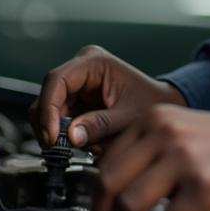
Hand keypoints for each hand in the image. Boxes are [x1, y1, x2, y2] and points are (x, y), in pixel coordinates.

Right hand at [30, 45, 185, 147]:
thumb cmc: (150, 103)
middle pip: (48, 96)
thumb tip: (71, 136)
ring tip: (86, 144)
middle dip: (52, 124)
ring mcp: (78, 83)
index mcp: (94, 62)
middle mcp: (81, 68)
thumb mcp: (127, 117)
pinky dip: (68, 134)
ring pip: (50, 109)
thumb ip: (99, 125)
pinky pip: (61, 118)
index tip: (51, 136)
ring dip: (61, 132)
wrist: (161, 106)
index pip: (56, 81)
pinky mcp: (77, 99)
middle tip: (61, 148)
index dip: (48, 109)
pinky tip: (88, 141)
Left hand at [94, 106, 209, 210]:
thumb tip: (124, 191)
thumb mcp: (190, 132)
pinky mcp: (205, 188)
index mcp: (157, 118)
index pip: (106, 159)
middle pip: (109, 182)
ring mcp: (185, 160)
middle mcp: (166, 133)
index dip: (99, 196)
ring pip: (130, 206)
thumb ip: (156, 152)